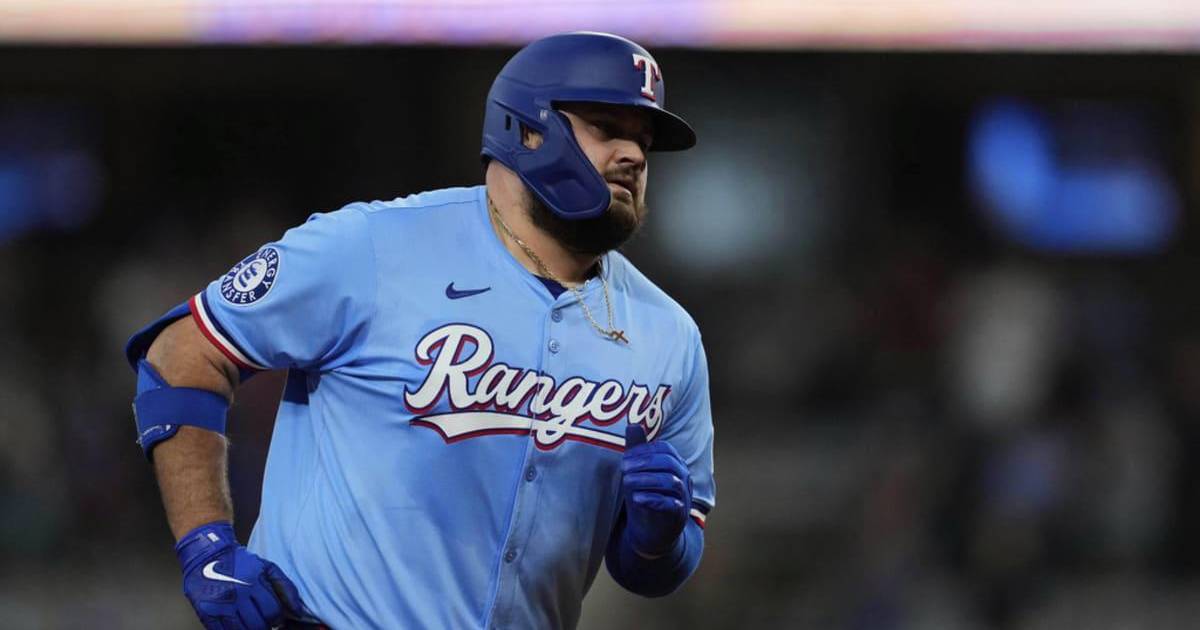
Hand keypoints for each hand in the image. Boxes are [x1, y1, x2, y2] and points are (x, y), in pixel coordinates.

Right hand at [175, 522, 311, 629]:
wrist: (206, 555)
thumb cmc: (239, 561)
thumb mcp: (266, 567)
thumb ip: (285, 587)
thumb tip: (298, 611)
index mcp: (253, 582)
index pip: (272, 611)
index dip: (278, 619)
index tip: (277, 619)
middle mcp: (236, 594)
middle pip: (258, 625)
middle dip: (265, 626)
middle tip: (264, 622)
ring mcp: (219, 605)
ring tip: (251, 623)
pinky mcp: (206, 612)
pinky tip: (237, 624)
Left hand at [621, 423, 691, 557]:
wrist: (650, 534)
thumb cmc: (644, 497)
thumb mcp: (638, 472)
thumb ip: (637, 450)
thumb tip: (632, 424)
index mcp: (674, 465)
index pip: (665, 449)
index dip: (645, 450)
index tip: (625, 456)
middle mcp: (683, 479)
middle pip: (669, 463)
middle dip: (645, 463)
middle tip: (624, 468)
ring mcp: (683, 498)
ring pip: (671, 482)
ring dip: (646, 480)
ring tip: (627, 482)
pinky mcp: (678, 517)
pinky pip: (671, 505)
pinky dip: (653, 500)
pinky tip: (636, 499)